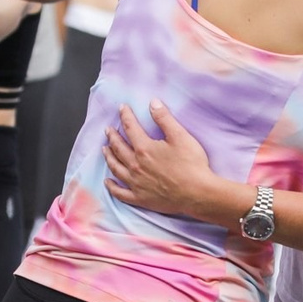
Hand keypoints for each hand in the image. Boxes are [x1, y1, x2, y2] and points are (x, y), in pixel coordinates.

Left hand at [102, 101, 243, 224]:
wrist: (198, 193)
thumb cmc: (192, 165)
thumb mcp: (180, 136)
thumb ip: (164, 119)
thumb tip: (153, 103)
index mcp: (144, 149)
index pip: (130, 128)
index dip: (125, 116)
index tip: (122, 108)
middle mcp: (136, 165)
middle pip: (118, 148)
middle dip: (112, 136)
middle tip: (108, 130)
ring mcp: (136, 183)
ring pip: (116, 168)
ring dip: (109, 157)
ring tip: (105, 150)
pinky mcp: (140, 198)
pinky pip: (120, 193)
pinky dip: (112, 187)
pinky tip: (108, 182)